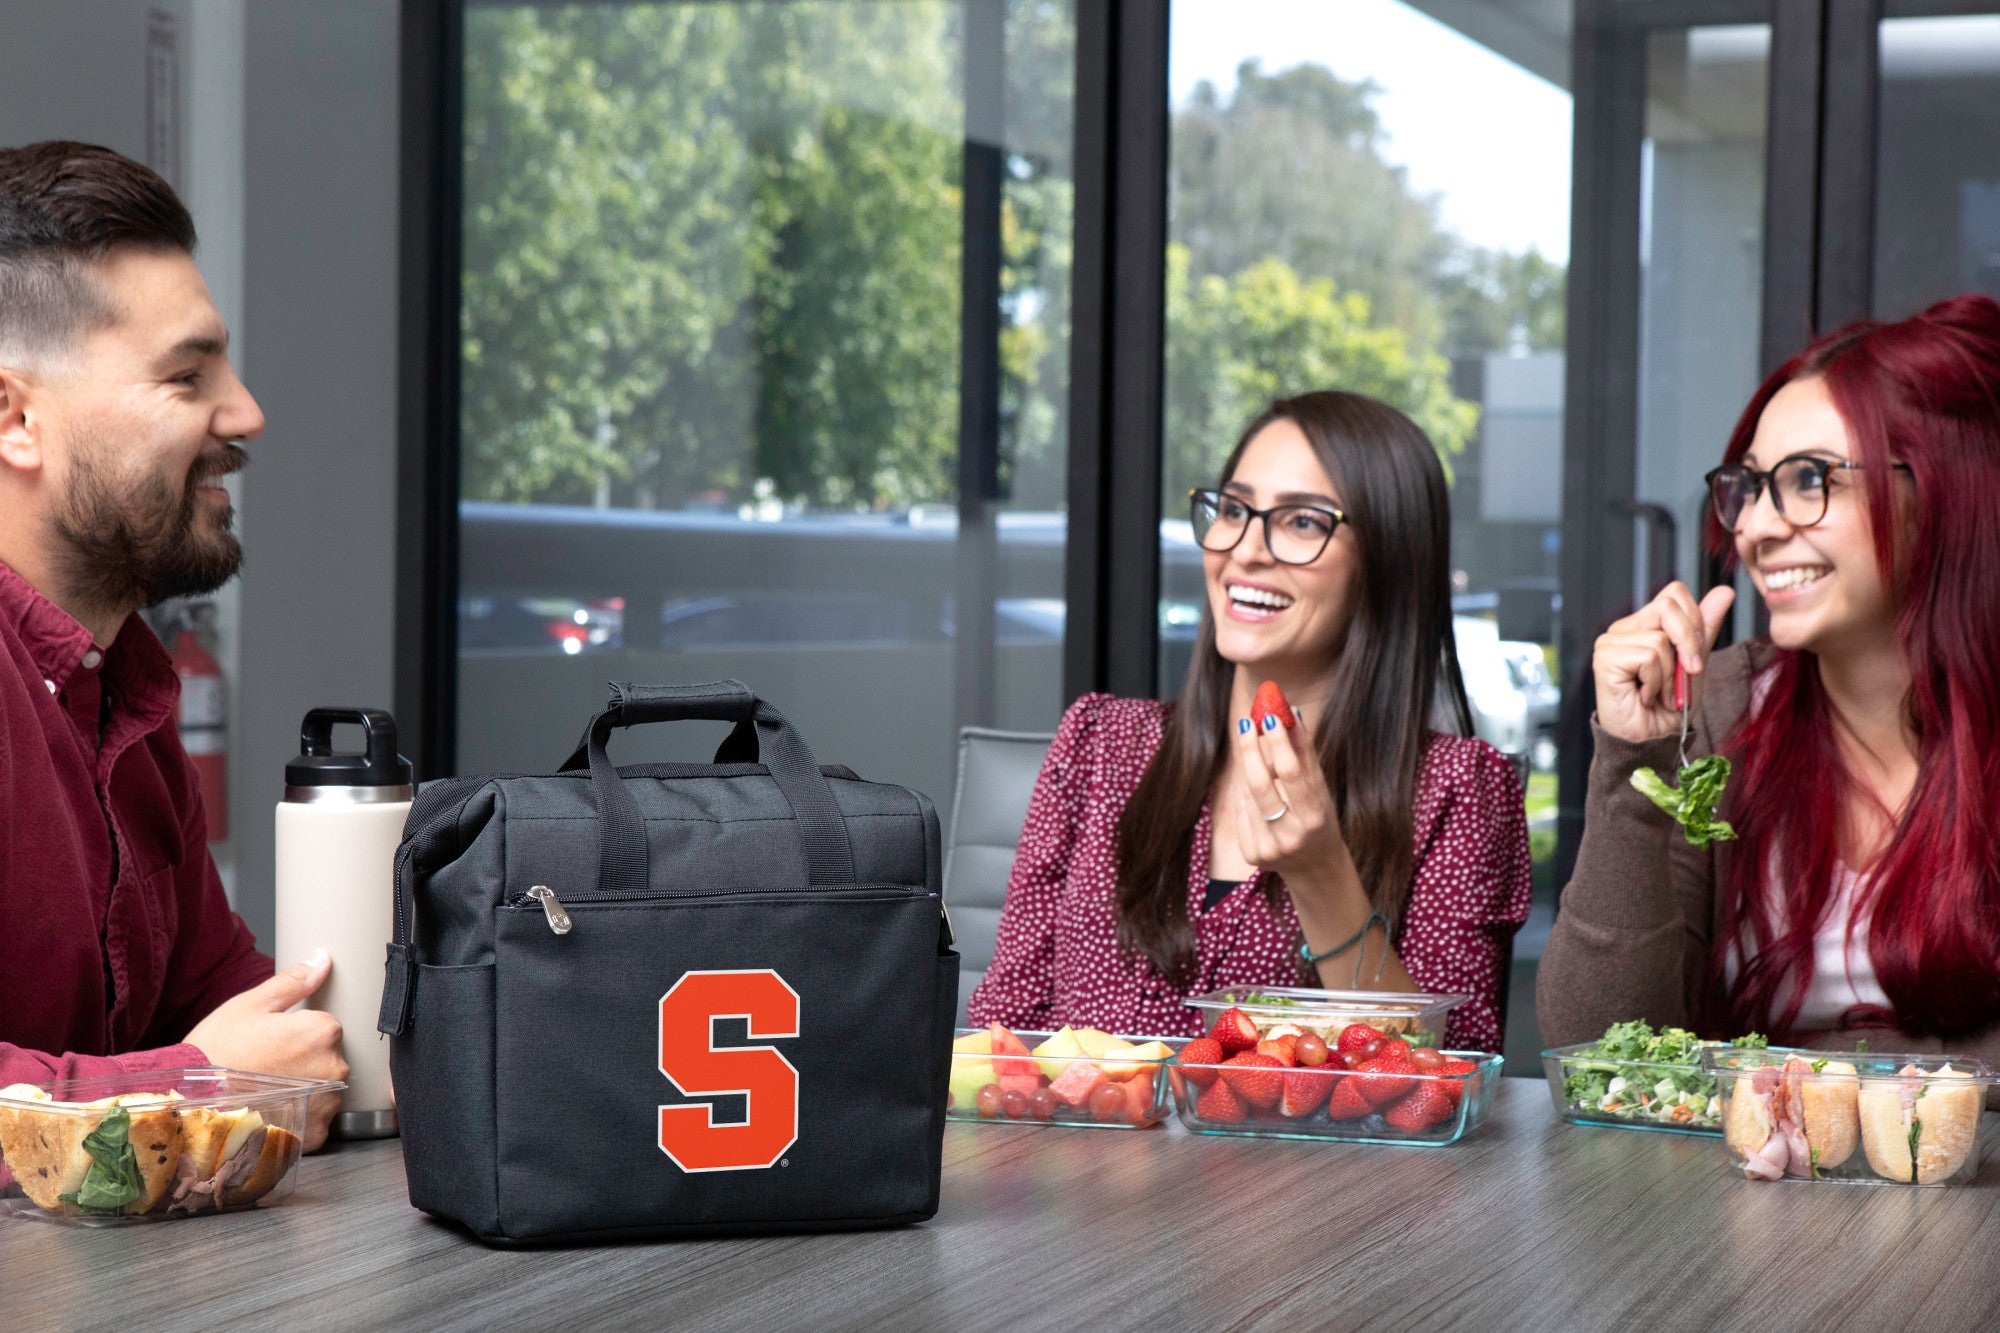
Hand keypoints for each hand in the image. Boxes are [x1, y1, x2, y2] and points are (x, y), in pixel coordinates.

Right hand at [185, 951, 347, 1151]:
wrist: (188, 1105)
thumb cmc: (216, 1052)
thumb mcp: (251, 1006)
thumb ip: (294, 982)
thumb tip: (323, 959)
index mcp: (322, 1031)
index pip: (326, 1026)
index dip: (297, 1033)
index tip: (273, 1042)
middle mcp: (334, 1068)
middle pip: (328, 1057)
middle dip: (304, 1060)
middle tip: (265, 1067)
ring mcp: (326, 1103)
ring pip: (324, 1089)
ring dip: (304, 1090)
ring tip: (265, 1091)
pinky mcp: (315, 1134)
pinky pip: (315, 1120)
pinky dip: (297, 1117)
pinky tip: (270, 1111)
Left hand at [1233, 705, 1350, 893]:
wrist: (1315, 867)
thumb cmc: (1320, 819)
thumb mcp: (1320, 789)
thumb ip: (1305, 753)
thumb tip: (1291, 713)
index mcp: (1313, 819)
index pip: (1291, 774)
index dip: (1278, 744)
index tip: (1269, 717)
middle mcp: (1290, 836)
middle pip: (1260, 784)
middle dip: (1251, 750)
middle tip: (1246, 723)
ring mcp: (1268, 848)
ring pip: (1248, 795)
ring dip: (1254, 775)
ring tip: (1265, 768)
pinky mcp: (1251, 855)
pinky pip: (1242, 812)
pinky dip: (1249, 799)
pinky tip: (1263, 803)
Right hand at [1593, 582, 1735, 743]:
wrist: (1654, 741)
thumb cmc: (1670, 707)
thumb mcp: (1695, 663)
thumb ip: (1703, 628)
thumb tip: (1723, 591)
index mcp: (1643, 625)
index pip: (1673, 594)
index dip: (1694, 620)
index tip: (1696, 655)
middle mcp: (1623, 629)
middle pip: (1668, 606)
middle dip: (1689, 643)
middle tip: (1688, 673)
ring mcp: (1610, 642)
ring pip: (1660, 638)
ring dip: (1671, 673)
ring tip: (1660, 693)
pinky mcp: (1605, 658)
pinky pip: (1648, 656)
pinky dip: (1656, 681)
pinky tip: (1644, 696)